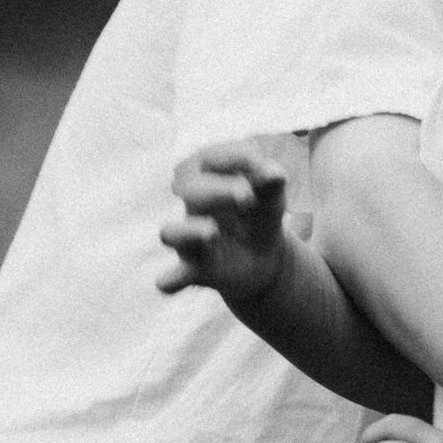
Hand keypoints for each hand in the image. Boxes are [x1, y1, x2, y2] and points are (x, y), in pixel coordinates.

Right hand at [158, 140, 291, 303]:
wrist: (263, 259)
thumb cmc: (259, 217)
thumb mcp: (271, 199)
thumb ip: (271, 184)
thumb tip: (274, 174)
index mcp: (207, 177)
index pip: (207, 159)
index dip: (230, 159)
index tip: (258, 165)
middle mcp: (192, 206)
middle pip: (188, 190)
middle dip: (218, 190)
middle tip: (247, 197)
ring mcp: (190, 239)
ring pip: (171, 232)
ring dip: (189, 231)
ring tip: (212, 232)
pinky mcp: (195, 270)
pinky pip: (174, 276)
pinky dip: (170, 280)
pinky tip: (168, 282)